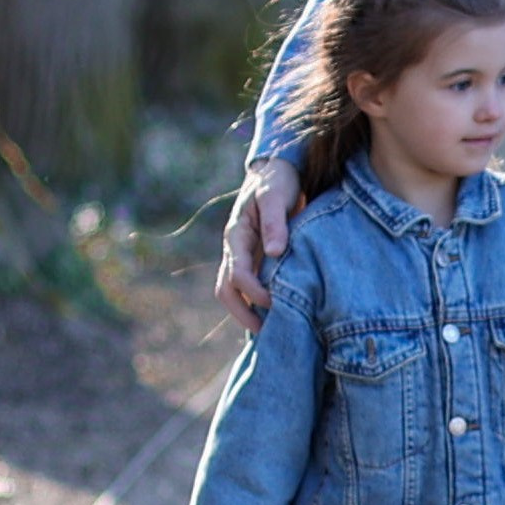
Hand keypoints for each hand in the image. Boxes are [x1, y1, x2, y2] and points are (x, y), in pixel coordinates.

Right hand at [218, 158, 301, 329]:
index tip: (276, 304)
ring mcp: (243, 255)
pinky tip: (278, 315)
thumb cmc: (277, 181)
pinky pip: (249, 286)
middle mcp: (235, 248)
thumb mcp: (276, 195)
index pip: (237, 273)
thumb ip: (275, 222)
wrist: (278, 170)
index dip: (254, 292)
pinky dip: (257, 302)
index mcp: (236, 235)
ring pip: (234, 291)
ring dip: (247, 312)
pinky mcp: (255, 258)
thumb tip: (274, 252)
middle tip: (266, 334)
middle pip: (226, 290)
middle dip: (242, 314)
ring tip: (271, 332)